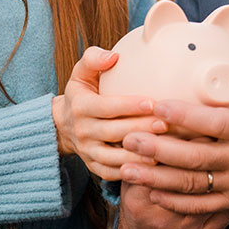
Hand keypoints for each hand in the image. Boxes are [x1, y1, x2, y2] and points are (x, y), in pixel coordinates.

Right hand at [53, 46, 164, 179]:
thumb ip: (93, 59)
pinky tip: (154, 164)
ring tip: (164, 147)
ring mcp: (88, 152)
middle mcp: (82, 131)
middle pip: (114, 132)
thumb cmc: (81, 93)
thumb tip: (113, 56)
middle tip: (166, 124)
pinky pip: (113, 172)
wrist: (62, 125)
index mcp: (81, 106)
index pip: (107, 107)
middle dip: (141, 128)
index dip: (130, 106)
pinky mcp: (94, 167)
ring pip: (115, 157)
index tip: (153, 103)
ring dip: (139, 153)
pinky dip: (133, 170)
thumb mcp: (81, 73)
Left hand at [120, 36, 228, 214]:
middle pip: (192, 157)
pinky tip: (150, 192)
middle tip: (126, 138)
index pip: (213, 123)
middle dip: (156, 149)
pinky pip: (201, 206)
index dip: (183, 116)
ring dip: (156, 177)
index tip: (156, 107)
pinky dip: (174, 201)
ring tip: (125, 167)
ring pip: (190, 185)